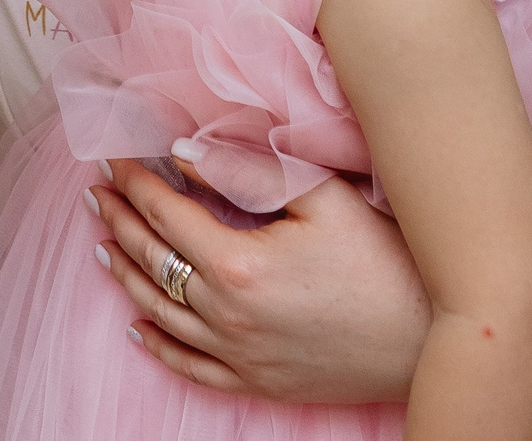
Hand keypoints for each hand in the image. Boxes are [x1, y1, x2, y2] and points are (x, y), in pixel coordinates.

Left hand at [88, 156, 430, 404]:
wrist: (435, 338)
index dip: (135, 182)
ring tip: (103, 245)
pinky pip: (191, 367)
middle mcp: (228, 315)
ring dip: (125, 275)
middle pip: (153, 262)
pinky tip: (139, 327)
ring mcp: (241, 355)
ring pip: (161, 314)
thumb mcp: (322, 198)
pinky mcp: (260, 382)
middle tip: (96, 194)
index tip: (112, 159)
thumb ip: (248, 171)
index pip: (166, 214)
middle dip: (119, 221)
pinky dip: (158, 345)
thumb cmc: (387, 261)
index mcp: (238, 264)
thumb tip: (184, 149)